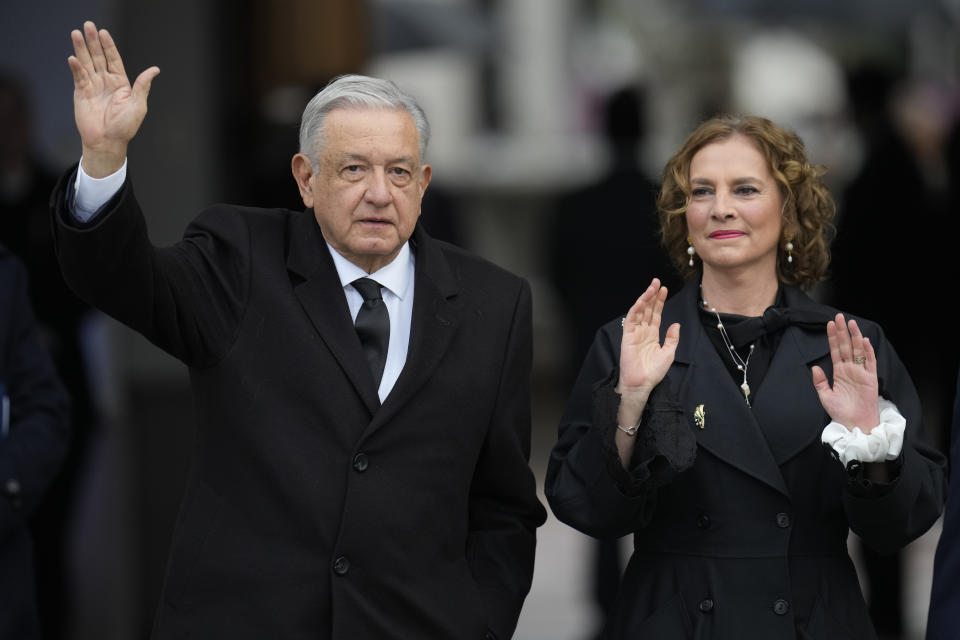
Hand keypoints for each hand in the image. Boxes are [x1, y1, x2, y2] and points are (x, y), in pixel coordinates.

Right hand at [68, 21, 158, 176]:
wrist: (108, 142)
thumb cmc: (125, 127)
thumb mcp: (138, 105)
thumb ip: (143, 85)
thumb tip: (155, 69)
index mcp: (121, 83)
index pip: (114, 59)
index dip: (108, 46)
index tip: (103, 32)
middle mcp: (106, 82)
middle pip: (98, 57)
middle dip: (93, 42)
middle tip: (88, 25)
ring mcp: (93, 86)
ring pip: (86, 63)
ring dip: (81, 49)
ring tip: (76, 34)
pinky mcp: (81, 93)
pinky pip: (79, 77)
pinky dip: (76, 68)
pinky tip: (73, 58)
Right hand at [617, 278, 679, 403]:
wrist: (643, 383)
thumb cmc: (654, 372)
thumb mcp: (669, 353)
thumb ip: (672, 338)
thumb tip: (675, 324)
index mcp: (652, 335)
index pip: (655, 314)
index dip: (659, 301)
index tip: (664, 289)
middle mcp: (643, 331)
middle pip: (647, 309)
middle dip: (652, 295)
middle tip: (657, 282)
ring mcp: (635, 332)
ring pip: (639, 311)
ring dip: (645, 298)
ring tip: (652, 287)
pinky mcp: (627, 336)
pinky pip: (631, 319)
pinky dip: (636, 309)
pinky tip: (642, 300)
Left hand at [811, 313, 880, 432]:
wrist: (854, 425)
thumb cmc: (841, 413)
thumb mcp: (825, 396)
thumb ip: (819, 382)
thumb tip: (814, 367)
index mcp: (839, 373)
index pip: (836, 351)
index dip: (833, 337)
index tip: (829, 324)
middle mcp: (850, 370)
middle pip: (846, 346)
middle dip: (842, 332)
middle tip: (839, 317)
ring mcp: (861, 373)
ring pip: (858, 350)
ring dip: (855, 336)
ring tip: (850, 323)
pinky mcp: (871, 379)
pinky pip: (870, 362)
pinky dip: (868, 351)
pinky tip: (864, 340)